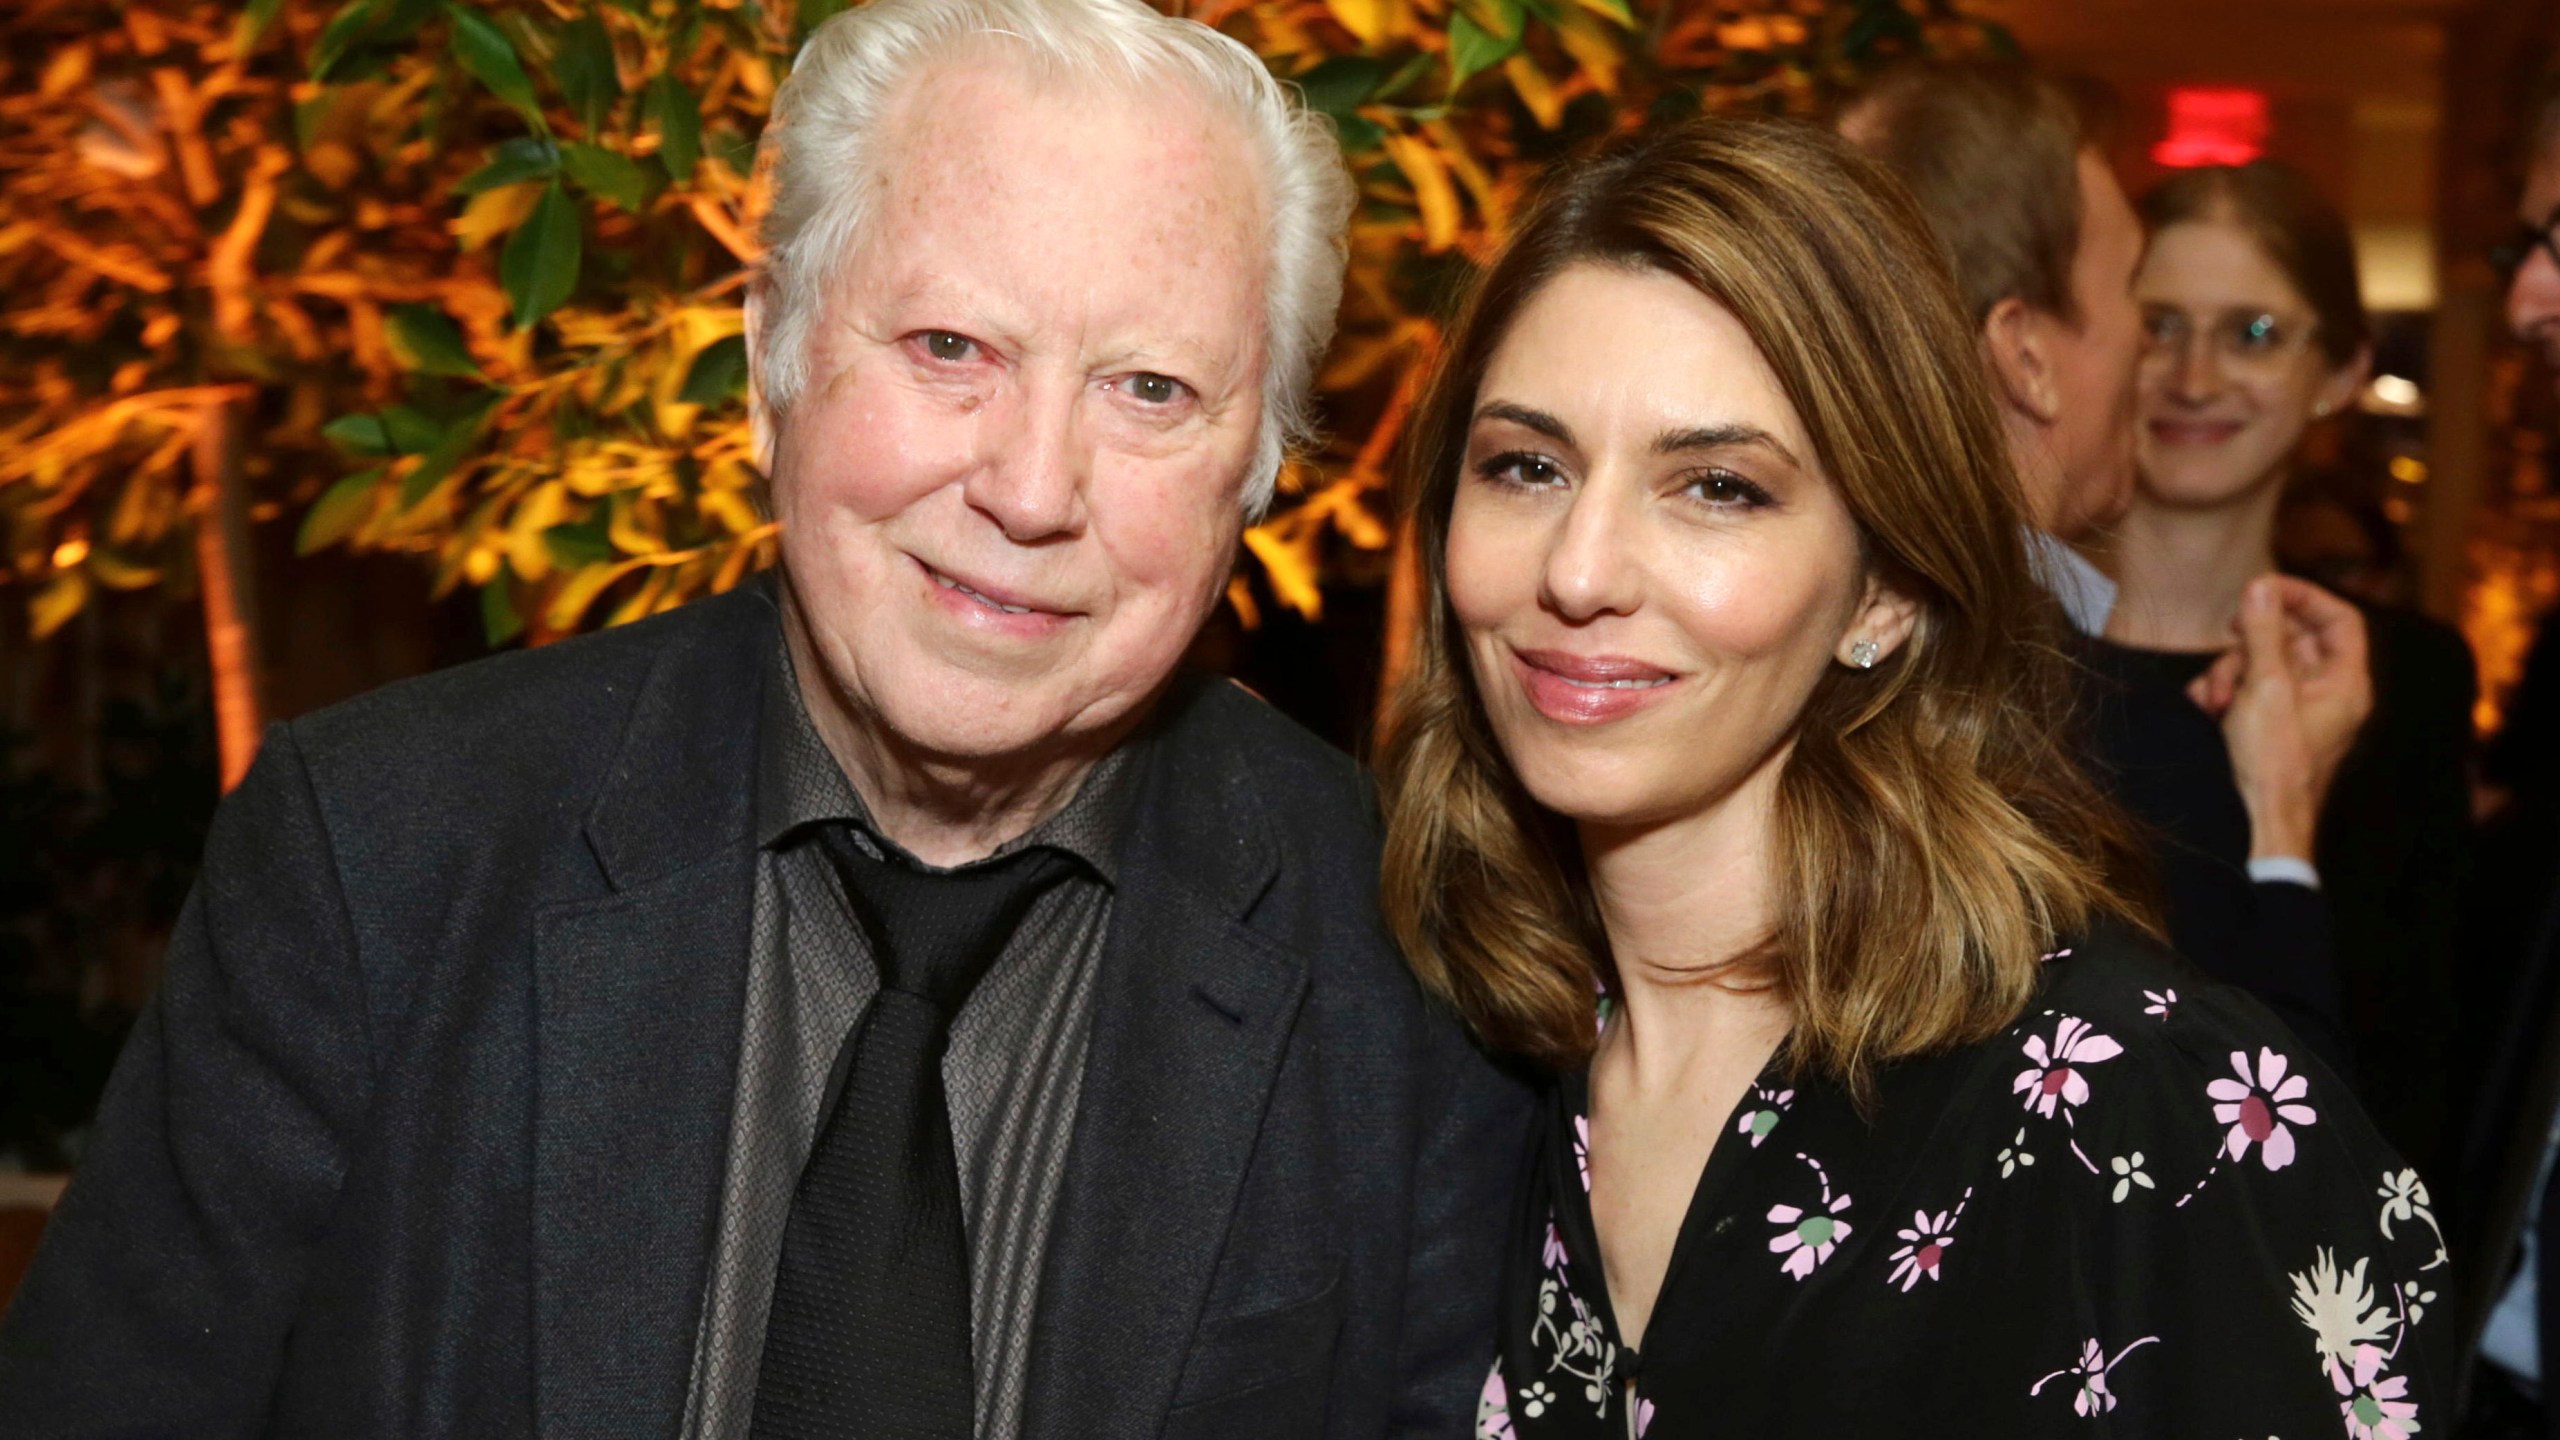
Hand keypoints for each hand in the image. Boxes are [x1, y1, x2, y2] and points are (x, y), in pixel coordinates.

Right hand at [2186, 575, 2372, 860]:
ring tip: (2216, 699)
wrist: (2259, 825)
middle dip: (2252, 642)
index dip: (2305, 597)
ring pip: (2261, 664)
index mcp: (2345, 683)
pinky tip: (2207, 710)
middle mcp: (2326, 694)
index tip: (2265, 588)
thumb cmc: (2273, 764)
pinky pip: (2247, 691)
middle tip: (2229, 638)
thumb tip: (2260, 587)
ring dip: (2229, 671)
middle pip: (2292, 639)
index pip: (2339, 620)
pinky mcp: (2269, 727)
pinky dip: (2223, 693)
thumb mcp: (2265, 688)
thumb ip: (2263, 633)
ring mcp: (2296, 711)